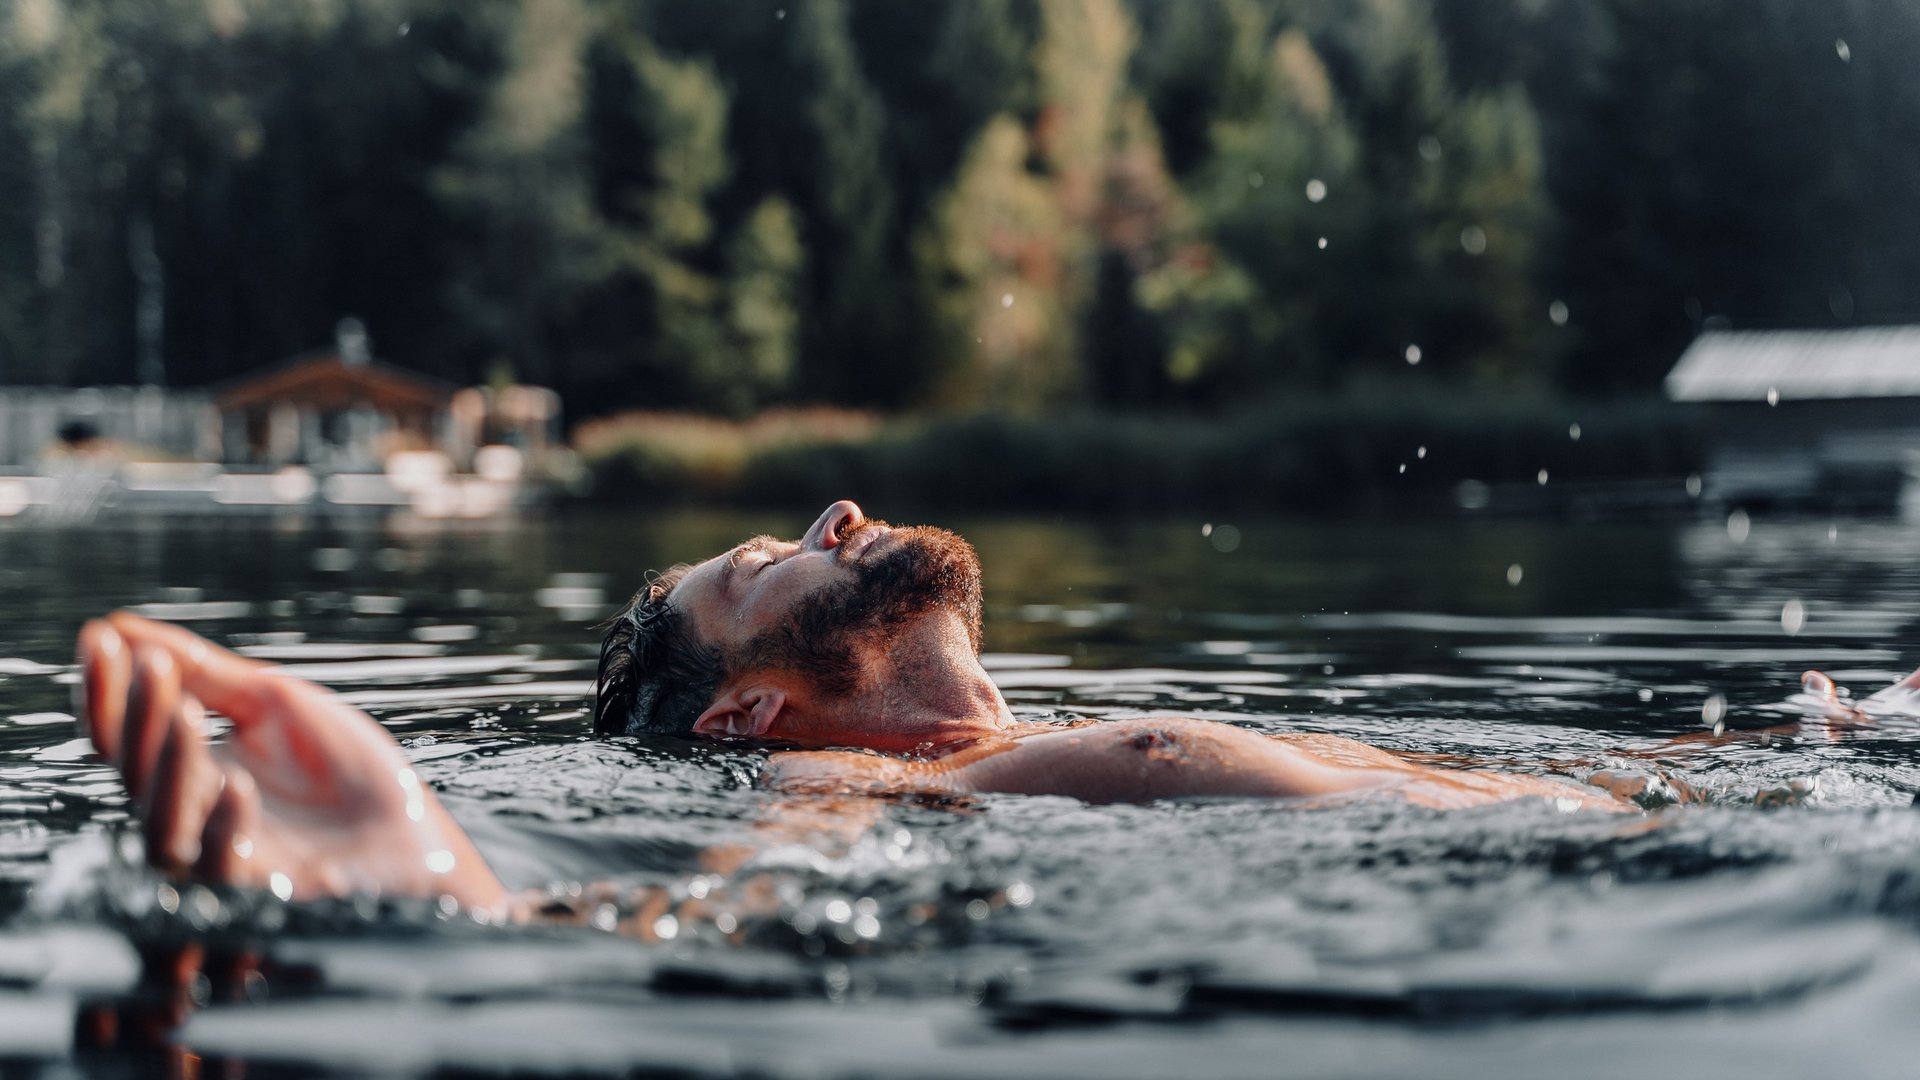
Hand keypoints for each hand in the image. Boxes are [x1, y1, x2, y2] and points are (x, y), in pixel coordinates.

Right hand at [77, 613, 507, 912]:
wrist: (411, 834)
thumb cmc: (349, 771)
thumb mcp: (275, 704)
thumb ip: (203, 672)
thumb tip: (122, 628)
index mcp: (190, 772)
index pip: (128, 733)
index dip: (108, 689)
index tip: (99, 636)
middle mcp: (191, 818)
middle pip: (136, 775)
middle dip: (137, 718)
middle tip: (148, 665)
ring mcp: (220, 860)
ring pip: (163, 824)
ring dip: (170, 766)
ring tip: (184, 713)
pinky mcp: (258, 896)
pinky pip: (221, 870)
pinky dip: (223, 828)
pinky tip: (236, 785)